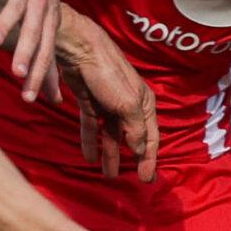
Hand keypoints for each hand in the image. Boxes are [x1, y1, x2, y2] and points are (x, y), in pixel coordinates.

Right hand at [0, 0, 61, 103]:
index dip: (39, 75)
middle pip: (34, 32)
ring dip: (6, 22)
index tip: (28, 97)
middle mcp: (40, 6)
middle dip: (25, 52)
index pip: (46, 53)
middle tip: (17, 72)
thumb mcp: (49, 30)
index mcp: (49, 24)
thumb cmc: (40, 0)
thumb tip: (55, 100)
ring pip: (16, 7)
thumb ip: (49, 64)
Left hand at [55, 10, 159, 181]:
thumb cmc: (109, 74)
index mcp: (144, 103)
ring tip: (108, 175)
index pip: (151, 137)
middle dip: (134, 159)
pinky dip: (91, 141)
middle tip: (136, 180)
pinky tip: (89, 157)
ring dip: (110, 154)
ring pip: (111, 135)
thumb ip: (134, 129)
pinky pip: (92, 126)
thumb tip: (140, 150)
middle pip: (132, 138)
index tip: (148, 179)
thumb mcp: (127, 104)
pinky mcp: (89, 101)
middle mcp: (129, 105)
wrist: (80, 49)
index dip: (150, 159)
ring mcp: (108, 104)